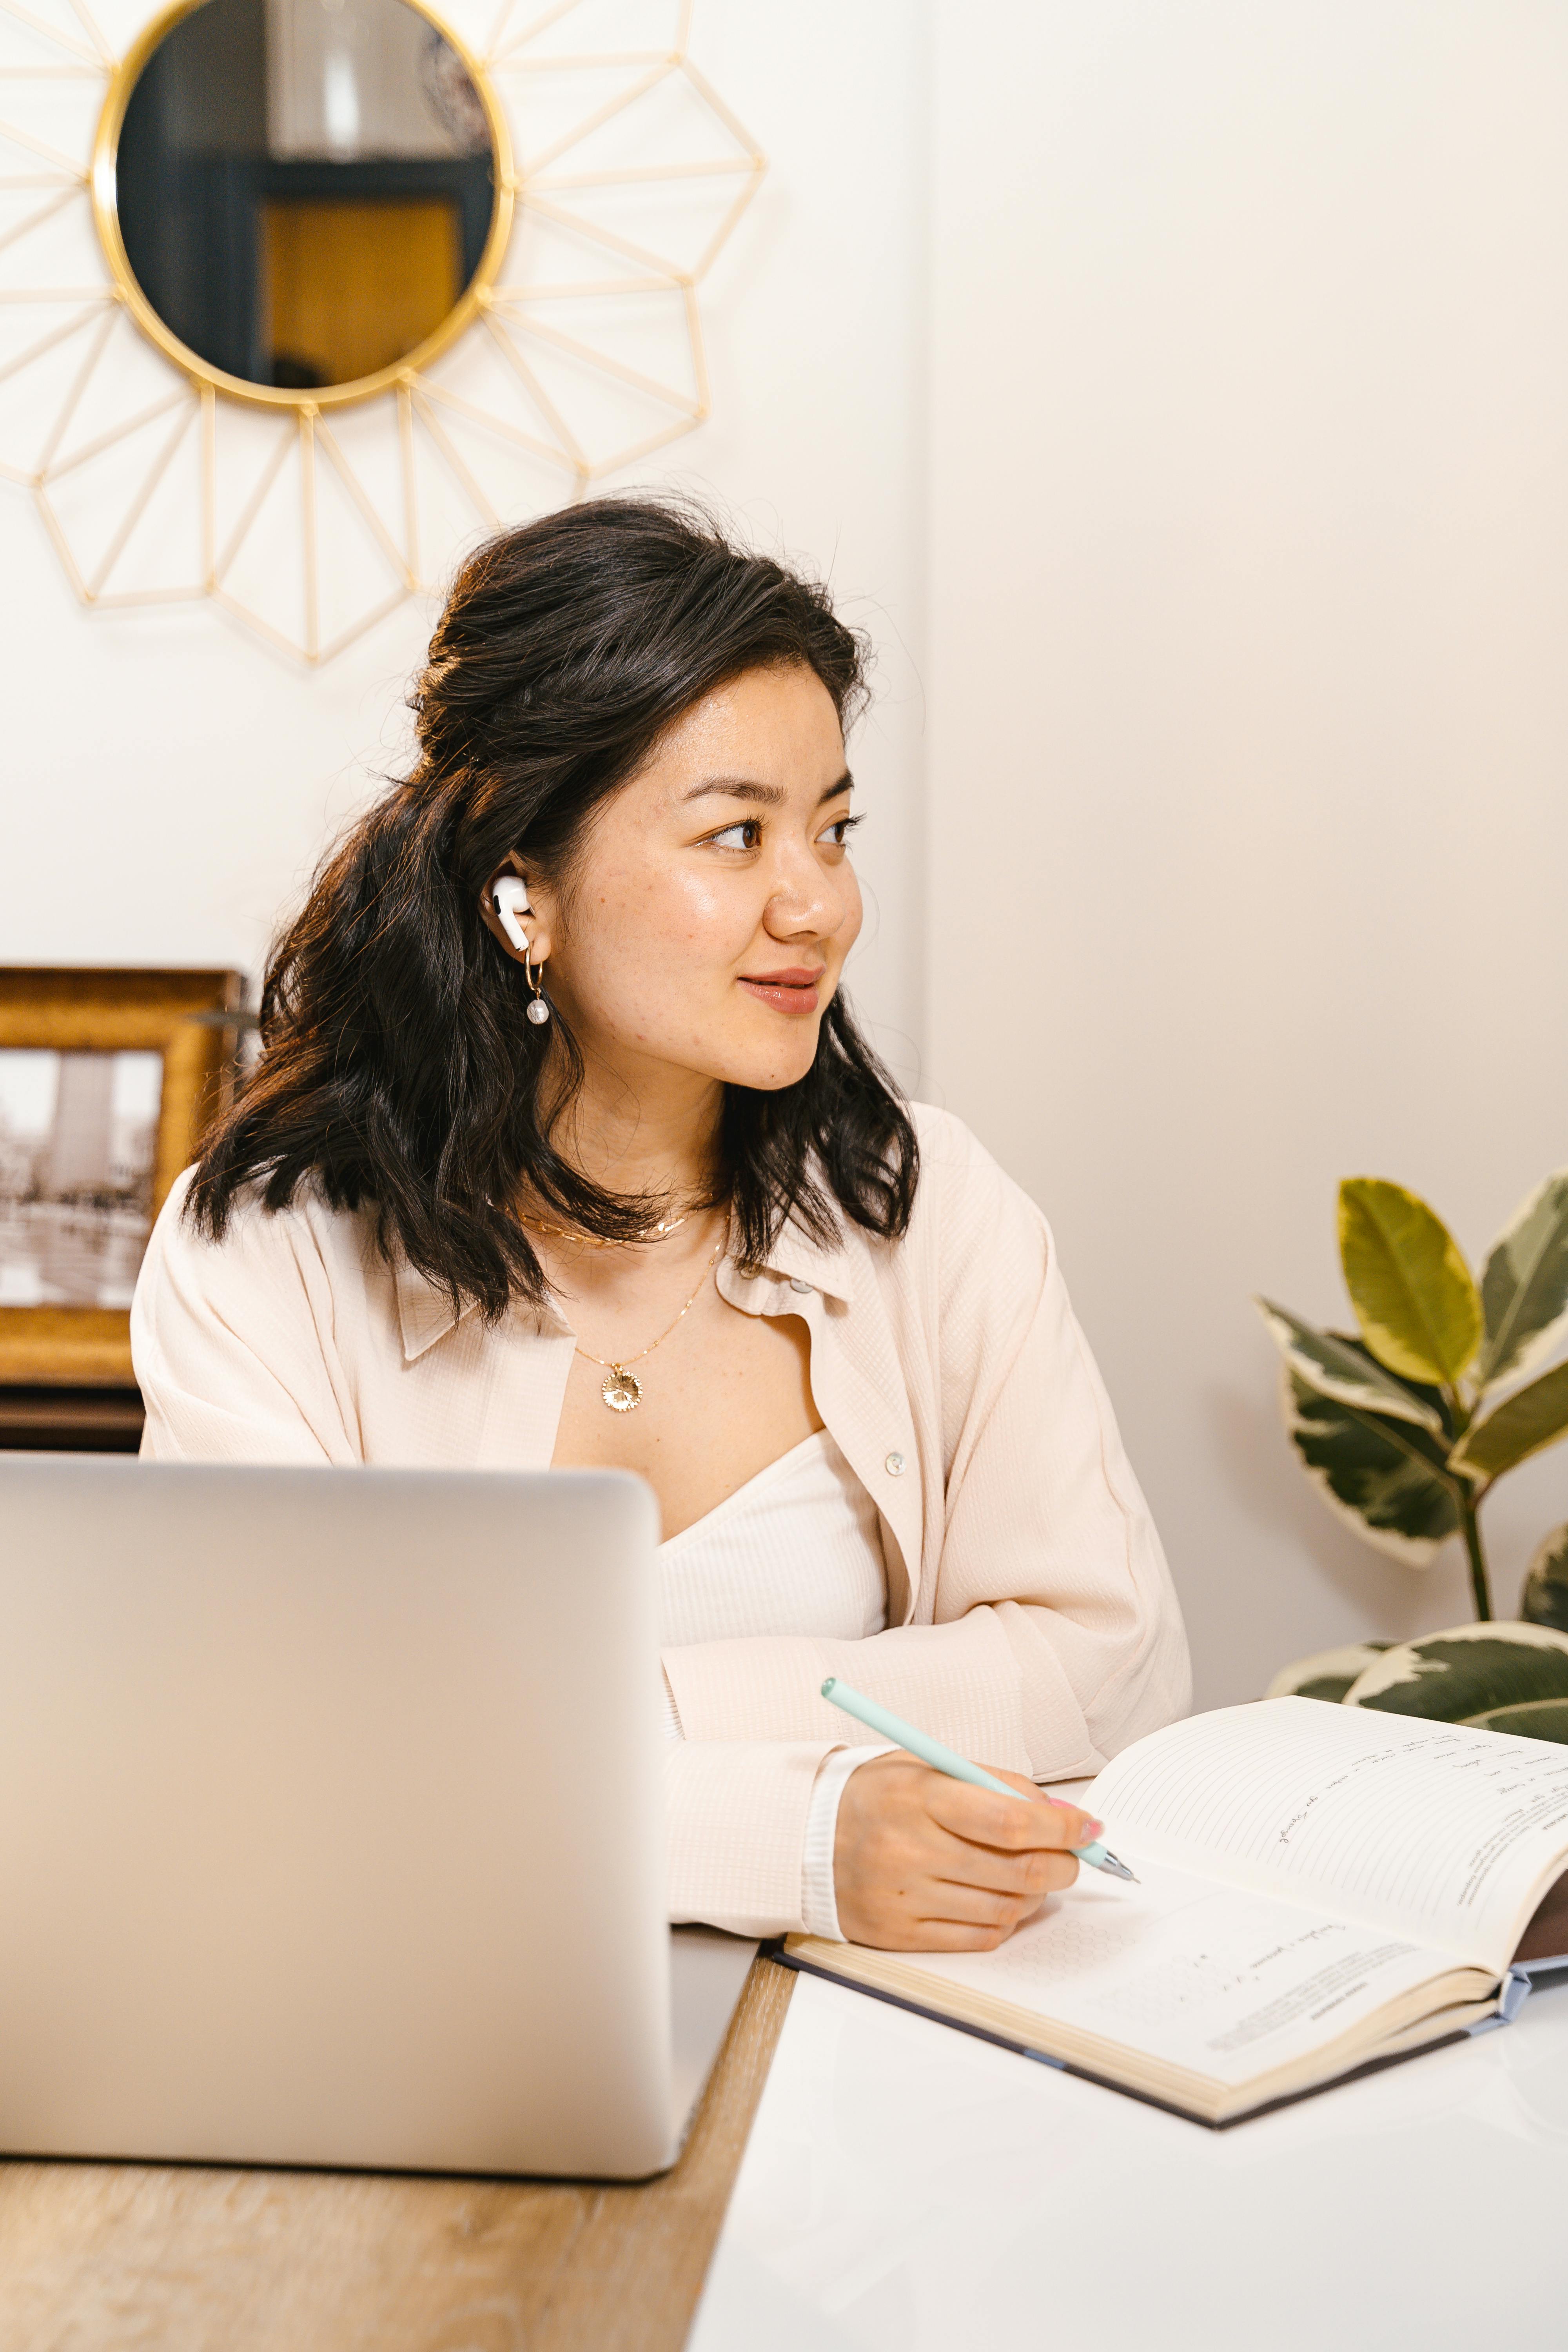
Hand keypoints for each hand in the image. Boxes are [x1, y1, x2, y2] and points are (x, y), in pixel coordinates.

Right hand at [832, 1752, 1097, 1950]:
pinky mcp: (901, 1934)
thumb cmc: (876, 1796)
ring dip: (1037, 1894)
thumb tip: (1058, 1812)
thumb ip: (995, 1783)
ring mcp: (905, 1896)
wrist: (805, 1838)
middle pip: (1017, 1869)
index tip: (1088, 1828)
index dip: (1061, 1827)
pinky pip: (979, 1936)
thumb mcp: (929, 1765)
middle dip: (1062, 1864)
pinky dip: (1006, 1920)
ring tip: (1034, 1875)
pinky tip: (1003, 1899)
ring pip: (1005, 1907)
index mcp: (919, 1796)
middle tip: (1072, 1856)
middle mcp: (911, 1849)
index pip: (1010, 1818)